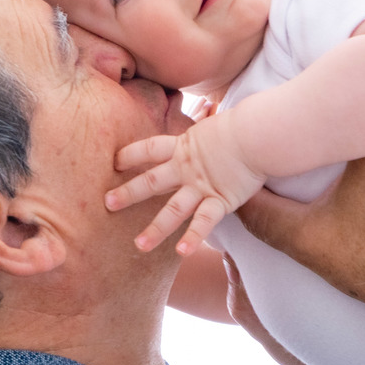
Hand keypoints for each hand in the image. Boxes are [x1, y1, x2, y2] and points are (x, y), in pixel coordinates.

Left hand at [107, 111, 266, 254]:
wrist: (257, 134)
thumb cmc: (242, 125)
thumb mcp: (214, 125)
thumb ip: (206, 132)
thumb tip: (210, 113)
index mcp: (184, 146)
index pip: (150, 148)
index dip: (131, 154)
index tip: (114, 162)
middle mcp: (187, 168)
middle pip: (151, 181)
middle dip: (128, 193)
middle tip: (107, 203)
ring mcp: (202, 186)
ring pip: (173, 210)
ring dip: (155, 229)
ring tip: (138, 246)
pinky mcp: (221, 200)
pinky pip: (204, 222)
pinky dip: (193, 237)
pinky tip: (181, 252)